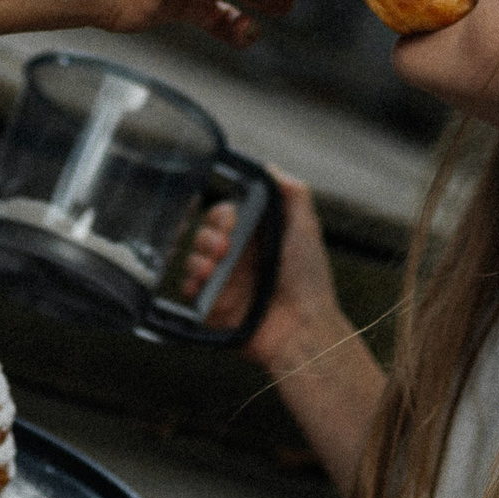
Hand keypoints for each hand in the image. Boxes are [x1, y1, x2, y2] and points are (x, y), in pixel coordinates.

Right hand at [180, 169, 344, 371]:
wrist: (303, 328)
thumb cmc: (310, 281)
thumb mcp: (306, 229)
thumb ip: (292, 194)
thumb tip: (270, 168)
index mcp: (256, 239)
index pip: (225, 215)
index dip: (222, 214)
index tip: (231, 220)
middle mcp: (238, 259)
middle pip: (204, 234)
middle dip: (208, 235)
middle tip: (223, 246)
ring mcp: (224, 283)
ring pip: (193, 258)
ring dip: (198, 257)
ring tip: (215, 267)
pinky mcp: (212, 306)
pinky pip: (188, 288)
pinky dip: (191, 282)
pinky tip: (204, 282)